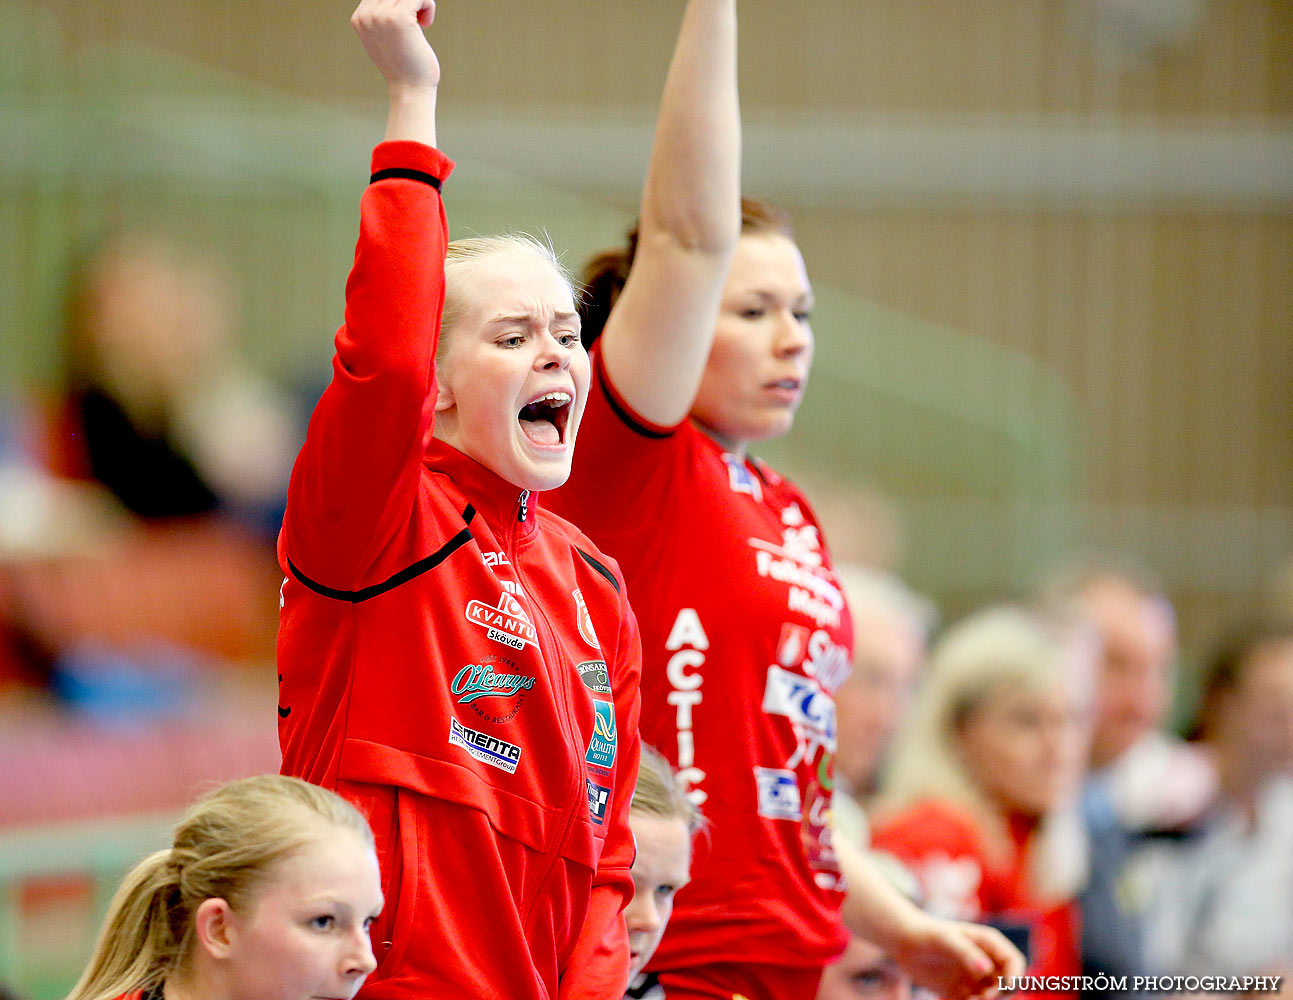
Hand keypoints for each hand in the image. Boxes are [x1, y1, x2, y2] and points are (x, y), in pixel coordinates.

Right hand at [351, 0, 439, 92]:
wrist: (410, 89)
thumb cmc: (403, 66)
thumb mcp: (384, 38)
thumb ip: (381, 17)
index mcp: (359, 18)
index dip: (398, 2)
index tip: (408, 23)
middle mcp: (366, 15)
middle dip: (409, 2)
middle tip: (418, 22)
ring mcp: (380, 16)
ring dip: (420, 2)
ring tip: (422, 23)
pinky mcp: (399, 17)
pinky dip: (428, 5)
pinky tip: (426, 24)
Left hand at [889, 913, 1025, 999]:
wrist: (902, 942)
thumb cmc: (926, 934)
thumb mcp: (946, 940)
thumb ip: (966, 953)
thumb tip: (986, 970)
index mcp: (989, 944)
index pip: (1014, 962)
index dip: (1014, 978)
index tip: (1002, 990)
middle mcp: (986, 962)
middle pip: (1006, 985)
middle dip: (999, 995)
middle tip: (982, 997)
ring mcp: (974, 979)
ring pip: (991, 998)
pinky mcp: (961, 993)